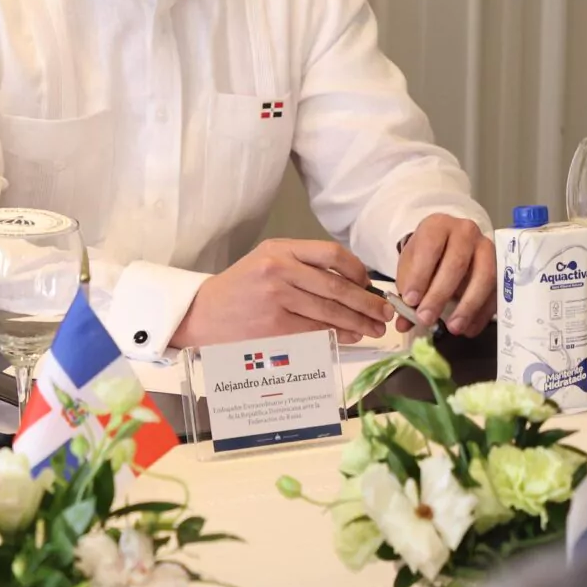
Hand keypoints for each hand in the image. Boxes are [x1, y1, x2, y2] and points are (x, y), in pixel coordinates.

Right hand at [174, 238, 392, 347]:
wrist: (202, 313)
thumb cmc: (239, 289)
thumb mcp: (265, 262)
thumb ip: (303, 267)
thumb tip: (353, 285)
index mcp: (279, 249)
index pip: (331, 253)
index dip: (358, 270)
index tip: (369, 284)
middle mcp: (279, 269)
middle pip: (338, 286)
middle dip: (367, 303)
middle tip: (384, 313)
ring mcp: (276, 299)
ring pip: (331, 311)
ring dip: (358, 322)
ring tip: (373, 329)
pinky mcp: (274, 327)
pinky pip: (316, 331)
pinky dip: (339, 335)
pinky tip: (349, 337)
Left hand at [396, 213, 495, 336]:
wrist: (448, 245)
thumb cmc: (426, 256)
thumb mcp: (410, 268)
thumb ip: (407, 292)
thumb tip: (403, 324)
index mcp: (437, 225)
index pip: (429, 248)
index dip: (420, 276)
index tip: (410, 301)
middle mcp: (465, 231)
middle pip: (456, 264)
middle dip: (440, 295)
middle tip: (426, 319)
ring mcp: (487, 247)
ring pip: (484, 276)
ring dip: (467, 306)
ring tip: (453, 328)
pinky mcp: (501, 266)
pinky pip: (496, 291)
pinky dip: (483, 313)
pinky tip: (469, 329)